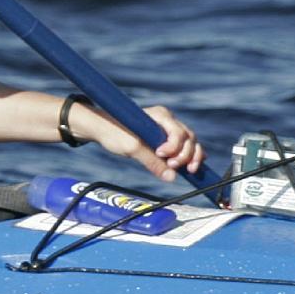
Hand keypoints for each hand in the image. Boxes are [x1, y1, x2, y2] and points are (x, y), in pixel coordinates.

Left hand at [77, 101, 204, 183]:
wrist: (103, 129)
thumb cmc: (114, 132)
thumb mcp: (131, 147)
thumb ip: (152, 162)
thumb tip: (172, 177)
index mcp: (160, 115)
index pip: (179, 133)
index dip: (175, 147)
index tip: (161, 156)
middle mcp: (168, 120)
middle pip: (189, 138)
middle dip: (186, 155)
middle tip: (173, 166)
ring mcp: (169, 129)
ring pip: (190, 143)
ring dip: (191, 158)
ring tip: (185, 171)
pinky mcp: (167, 139)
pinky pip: (184, 148)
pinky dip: (190, 158)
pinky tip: (191, 168)